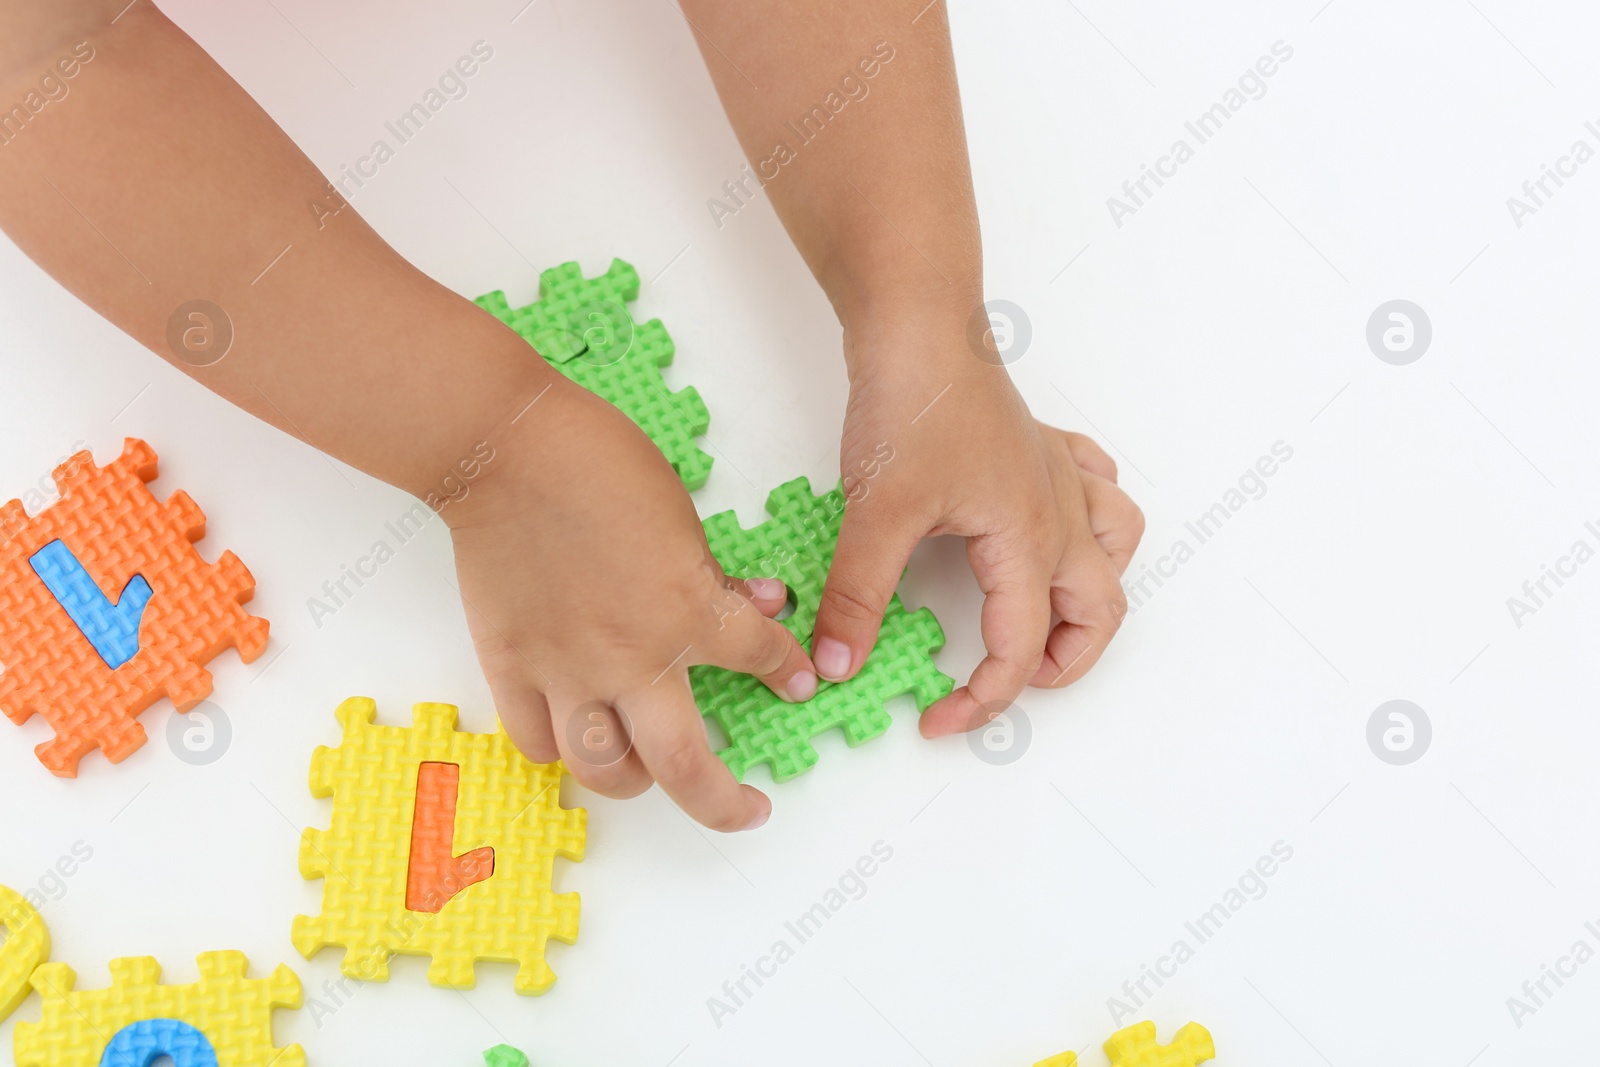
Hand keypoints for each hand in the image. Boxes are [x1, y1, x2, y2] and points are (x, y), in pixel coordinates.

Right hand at [445, 380, 815, 830]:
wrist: (505, 451)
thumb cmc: (598, 462)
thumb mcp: (682, 515)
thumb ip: (715, 576)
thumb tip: (755, 603)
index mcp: (687, 609)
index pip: (762, 659)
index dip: (788, 673)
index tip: (797, 682)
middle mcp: (633, 657)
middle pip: (686, 766)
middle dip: (726, 803)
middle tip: (749, 810)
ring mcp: (567, 671)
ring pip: (607, 771)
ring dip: (639, 782)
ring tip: (654, 774)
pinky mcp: (512, 668)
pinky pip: (539, 740)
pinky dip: (563, 750)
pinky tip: (580, 738)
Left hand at [812, 316, 1144, 736]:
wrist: (918, 322)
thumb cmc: (912, 403)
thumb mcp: (876, 514)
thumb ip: (858, 597)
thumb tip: (837, 664)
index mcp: (1028, 540)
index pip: (1022, 647)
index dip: (983, 699)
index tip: (938, 721)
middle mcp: (1060, 512)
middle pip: (1100, 611)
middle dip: (1064, 664)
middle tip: (1004, 684)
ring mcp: (1057, 475)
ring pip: (1116, 549)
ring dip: (1093, 596)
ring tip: (1048, 622)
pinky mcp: (1039, 446)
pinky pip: (1099, 490)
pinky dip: (1093, 520)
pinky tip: (1055, 527)